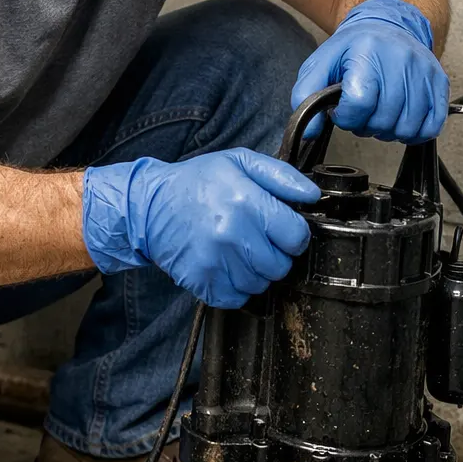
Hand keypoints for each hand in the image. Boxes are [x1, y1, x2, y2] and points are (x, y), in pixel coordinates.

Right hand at [82, 148, 321, 308]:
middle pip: (281, 265)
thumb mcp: (239, 162)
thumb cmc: (196, 183)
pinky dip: (237, 288)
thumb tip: (313, 196)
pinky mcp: (202, 283)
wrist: (149, 207)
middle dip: (275, 254)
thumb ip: (281, 176)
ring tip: (239, 251)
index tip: (280, 228)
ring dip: (256, 272)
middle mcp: (232, 235)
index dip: (293, 233)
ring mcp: (215, 263)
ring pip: (262, 284)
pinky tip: (227, 267)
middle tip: (256, 239)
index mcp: (245, 202)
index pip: (296, 236)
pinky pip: (239, 299)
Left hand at [291, 0, 449, 143]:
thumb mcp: (320, 65)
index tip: (343, 109)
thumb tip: (310, 131)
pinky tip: (400, 118)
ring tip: (380, 112)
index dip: (347, 117)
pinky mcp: (440, 83)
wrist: (389, 25)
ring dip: (389, 130)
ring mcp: (424, 71)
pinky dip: (414, 131)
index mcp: (368, 52)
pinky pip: (432, 126)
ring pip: (406, 128)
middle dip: (366, 125)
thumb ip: (305, 96)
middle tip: (363, 110)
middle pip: (383, 120)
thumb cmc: (354, 49)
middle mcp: (401, 59)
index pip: (359, 104)